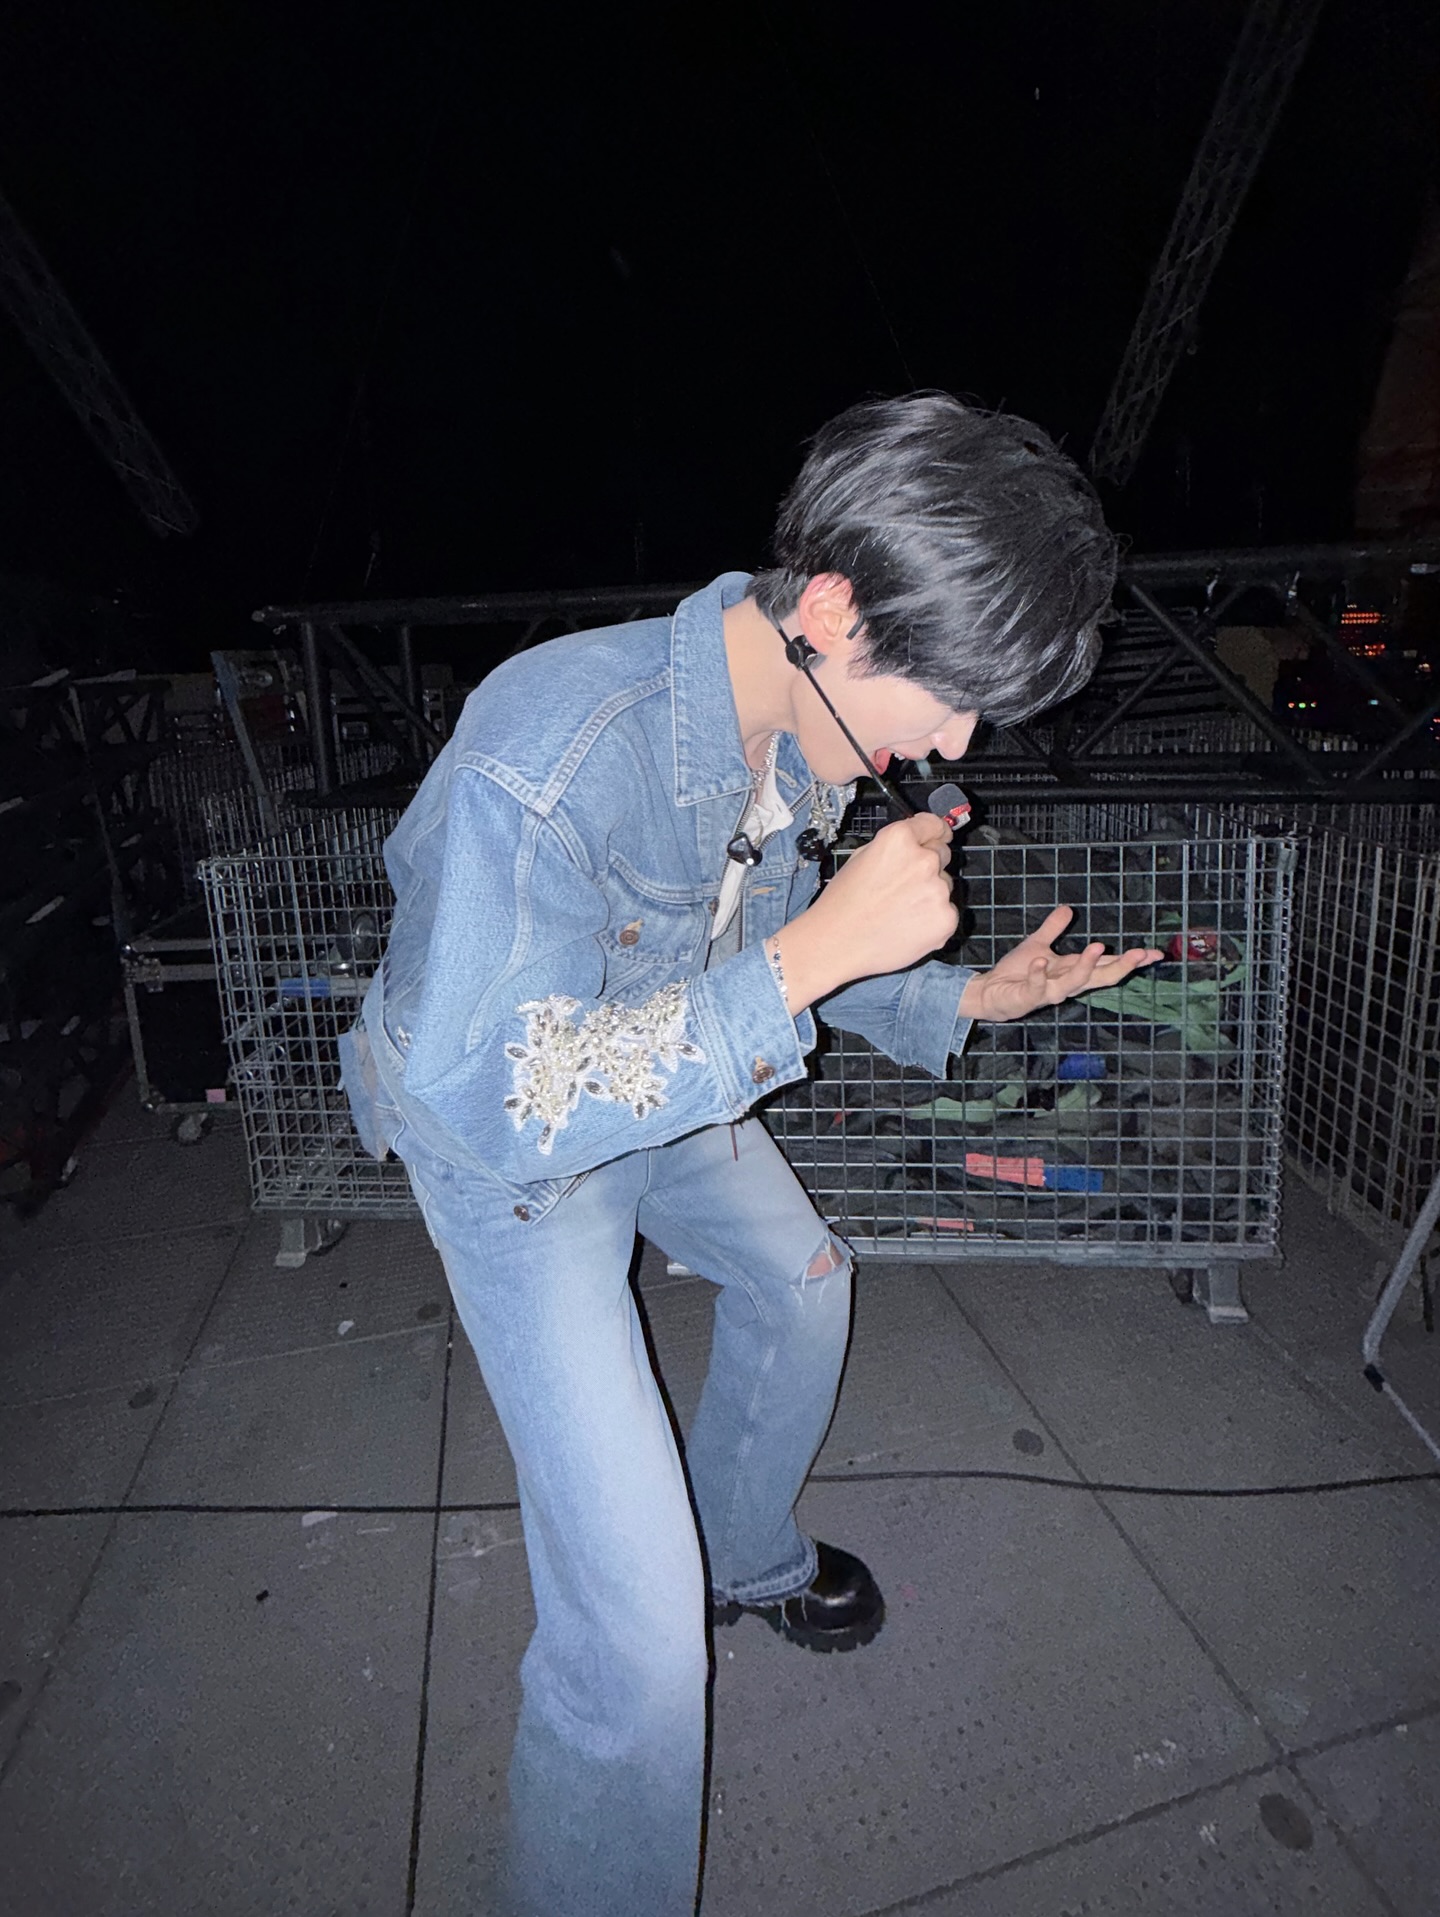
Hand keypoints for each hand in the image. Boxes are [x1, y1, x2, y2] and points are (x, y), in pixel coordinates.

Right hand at [770, 814, 956, 1012]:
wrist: (836, 944)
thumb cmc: (842, 905)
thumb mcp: (861, 858)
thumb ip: (895, 848)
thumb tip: (915, 844)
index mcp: (899, 840)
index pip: (934, 824)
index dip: (935, 831)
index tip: (939, 835)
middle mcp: (923, 860)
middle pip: (942, 855)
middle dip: (928, 866)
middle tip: (902, 887)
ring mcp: (938, 891)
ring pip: (944, 886)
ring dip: (929, 895)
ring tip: (898, 911)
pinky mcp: (945, 919)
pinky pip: (946, 912)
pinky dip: (932, 919)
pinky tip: (906, 925)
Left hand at [957, 905, 1161, 1022]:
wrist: (988, 993)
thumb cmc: (1017, 974)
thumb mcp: (1037, 945)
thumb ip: (1053, 929)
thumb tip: (1069, 909)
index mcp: (1072, 970)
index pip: (1107, 966)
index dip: (1130, 960)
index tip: (1155, 953)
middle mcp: (1065, 984)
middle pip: (1100, 977)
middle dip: (1121, 966)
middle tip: (1141, 954)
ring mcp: (1048, 993)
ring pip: (1073, 984)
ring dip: (1087, 967)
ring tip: (1100, 947)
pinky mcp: (1027, 998)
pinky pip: (1036, 988)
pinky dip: (1039, 975)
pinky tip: (1041, 963)